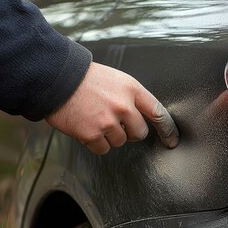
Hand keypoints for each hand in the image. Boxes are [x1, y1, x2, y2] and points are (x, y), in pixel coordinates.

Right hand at [45, 62, 178, 154]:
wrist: (55, 78)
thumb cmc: (84, 78)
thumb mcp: (115, 79)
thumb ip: (130, 97)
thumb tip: (139, 117)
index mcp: (132, 89)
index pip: (157, 112)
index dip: (167, 128)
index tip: (171, 139)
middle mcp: (123, 106)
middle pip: (139, 133)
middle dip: (130, 132)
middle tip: (114, 122)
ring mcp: (108, 121)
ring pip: (120, 142)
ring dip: (109, 136)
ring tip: (94, 119)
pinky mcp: (92, 134)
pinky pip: (103, 149)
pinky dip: (95, 143)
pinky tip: (86, 128)